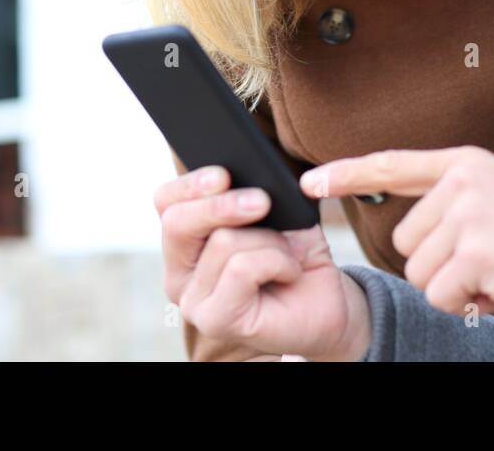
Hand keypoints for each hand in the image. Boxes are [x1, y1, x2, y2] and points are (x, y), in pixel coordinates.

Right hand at [154, 166, 370, 359]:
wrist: (328, 304)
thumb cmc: (298, 255)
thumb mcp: (279, 214)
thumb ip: (254, 195)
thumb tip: (246, 181)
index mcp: (186, 242)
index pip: (165, 201)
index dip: (191, 184)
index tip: (224, 173)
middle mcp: (179, 274)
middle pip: (178, 221)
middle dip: (223, 205)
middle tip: (263, 201)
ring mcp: (193, 301)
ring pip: (223, 240)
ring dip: (270, 241)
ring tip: (290, 254)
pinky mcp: (214, 320)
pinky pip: (242, 267)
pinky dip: (278, 261)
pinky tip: (291, 273)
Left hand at [301, 146, 493, 320]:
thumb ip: (452, 197)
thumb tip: (408, 231)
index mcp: (463, 164)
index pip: (393, 165)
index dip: (348, 174)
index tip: (310, 182)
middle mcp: (461, 184)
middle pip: (405, 242)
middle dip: (439, 264)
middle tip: (486, 258)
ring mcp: (469, 217)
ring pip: (419, 273)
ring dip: (453, 287)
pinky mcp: (477, 254)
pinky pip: (442, 296)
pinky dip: (468, 305)